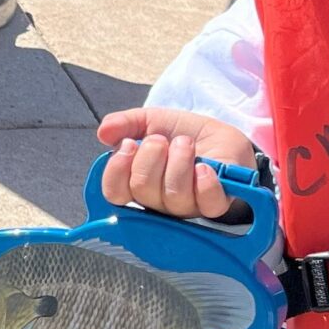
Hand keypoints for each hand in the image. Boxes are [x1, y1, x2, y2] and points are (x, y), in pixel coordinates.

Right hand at [97, 108, 257, 220]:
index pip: (114, 191)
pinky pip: (206, 203)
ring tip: (187, 143)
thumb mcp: (153, 121)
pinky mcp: (215, 205)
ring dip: (179, 161)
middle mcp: (158, 202)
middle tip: (162, 140)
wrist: (224, 139)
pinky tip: (204, 166)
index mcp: (137, 184)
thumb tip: (103, 132)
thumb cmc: (186, 135)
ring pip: (173, 195)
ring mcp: (186, 207)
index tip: (130, 144)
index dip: (117, 169)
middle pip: (142, 190)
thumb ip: (126, 123)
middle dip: (151, 157)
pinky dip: (204, 183)